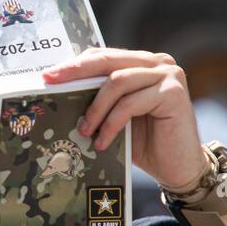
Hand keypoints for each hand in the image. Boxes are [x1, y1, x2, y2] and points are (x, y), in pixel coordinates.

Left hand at [42, 47, 206, 190]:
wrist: (177, 168)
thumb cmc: (145, 143)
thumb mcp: (116, 117)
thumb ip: (99, 99)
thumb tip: (60, 92)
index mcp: (141, 64)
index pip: (103, 56)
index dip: (75, 65)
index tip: (49, 76)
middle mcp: (157, 63)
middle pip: (107, 61)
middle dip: (76, 73)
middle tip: (53, 85)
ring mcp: (168, 75)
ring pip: (117, 81)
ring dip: (95, 108)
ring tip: (84, 131)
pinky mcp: (173, 92)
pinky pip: (130, 103)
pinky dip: (112, 123)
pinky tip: (102, 141)